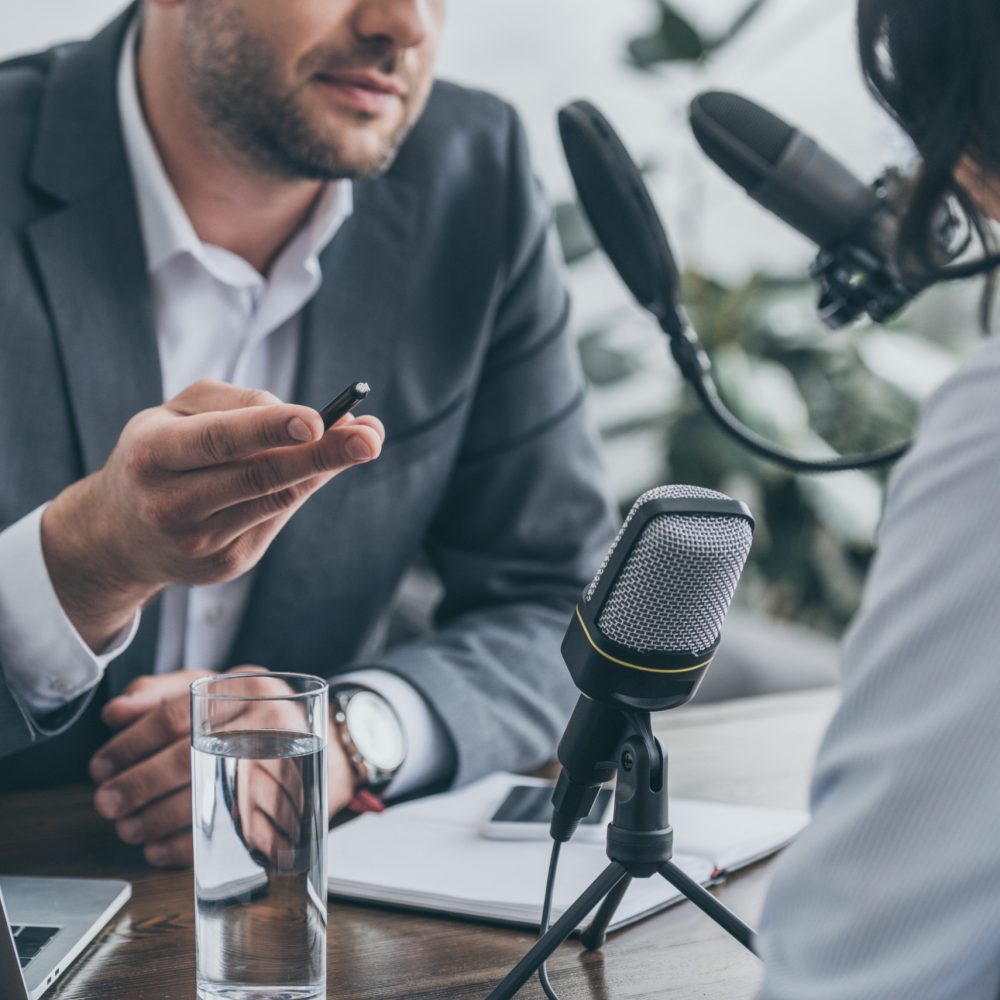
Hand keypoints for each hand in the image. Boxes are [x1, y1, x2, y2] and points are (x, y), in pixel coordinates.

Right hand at [42, 380, 384, 649]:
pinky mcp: (227, 565)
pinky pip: (277, 519)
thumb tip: (309, 417)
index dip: (271, 430)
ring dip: (325, 469)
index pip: (220, 441)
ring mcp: (200, 542)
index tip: (318, 419)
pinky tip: (319, 467)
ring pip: (277, 500)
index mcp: (153, 455)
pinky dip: (302, 488)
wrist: (118, 535)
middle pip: (261, 478)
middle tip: (369, 437)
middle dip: (322, 454)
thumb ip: (237, 404)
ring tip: (365, 440)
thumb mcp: (176, 414)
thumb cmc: (157, 454)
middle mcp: (171, 504)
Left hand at [90, 667, 356, 867]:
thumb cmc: (264, 718)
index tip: (102, 765)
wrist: (336, 748)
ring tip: (128, 827)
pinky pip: (229, 830)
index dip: (131, 744)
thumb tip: (116, 713)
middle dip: (137, 785)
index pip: (176, 714)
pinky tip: (158, 849)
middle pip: (187, 756)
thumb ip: (167, 692)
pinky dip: (186, 846)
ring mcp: (280, 765)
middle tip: (107, 801)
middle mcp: (268, 722)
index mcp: (248, 687)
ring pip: (205, 796)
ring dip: (155, 819)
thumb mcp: (224, 689)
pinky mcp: (285, 807)